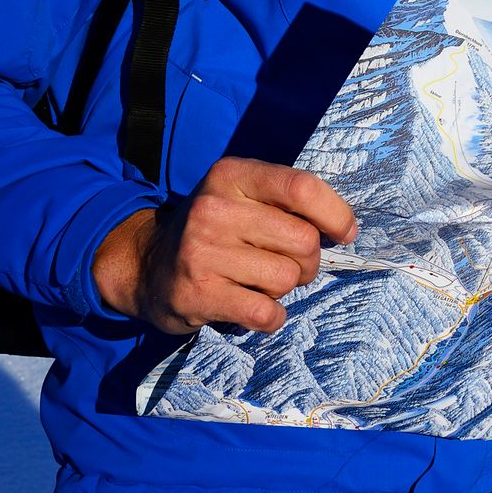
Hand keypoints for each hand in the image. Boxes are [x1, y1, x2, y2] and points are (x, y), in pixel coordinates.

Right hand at [92, 156, 356, 335]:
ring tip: (259, 283)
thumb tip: (345, 230)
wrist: (146, 266)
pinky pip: (266, 312)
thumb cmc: (214, 230)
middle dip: (308, 260)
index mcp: (232, 175)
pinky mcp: (197, 294)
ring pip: (287, 279)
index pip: (302, 188)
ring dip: (284, 289)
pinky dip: (271, 317)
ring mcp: (202, 253)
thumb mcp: (242, 196)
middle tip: (286, 264)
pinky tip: (255, 309)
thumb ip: (287, 202)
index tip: (345, 232)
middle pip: (304, 241)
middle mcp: (214, 209)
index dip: (336, 214)